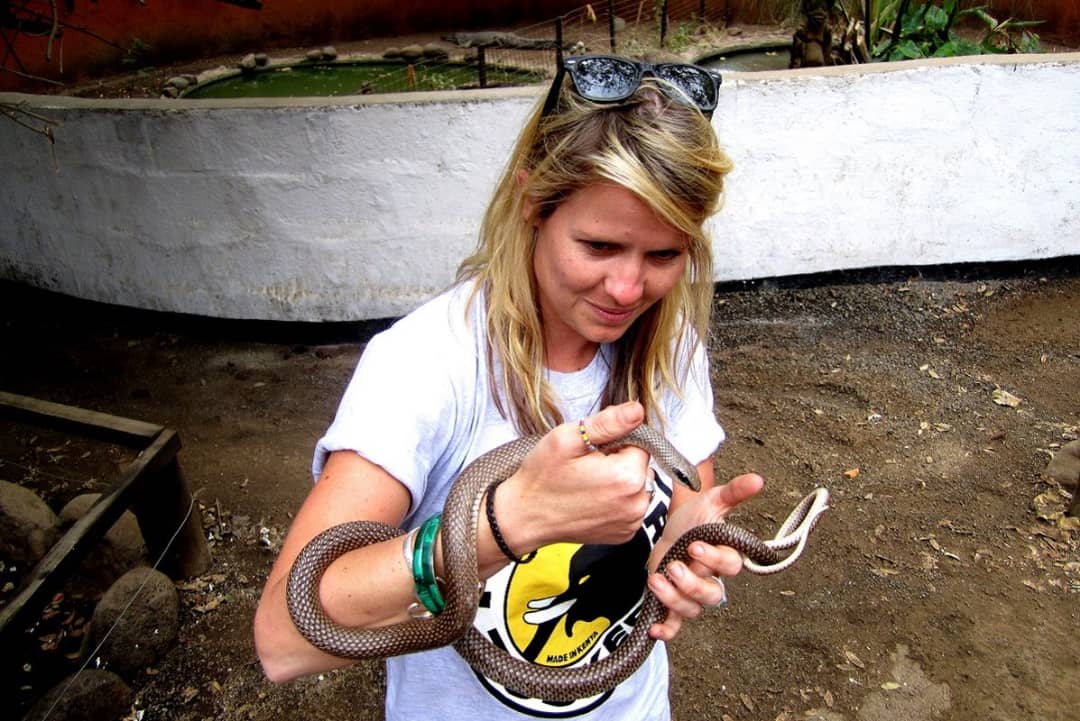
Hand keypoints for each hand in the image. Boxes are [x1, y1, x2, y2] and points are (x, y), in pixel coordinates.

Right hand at [497, 402, 655, 551]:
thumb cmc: (542, 478)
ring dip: (620, 480)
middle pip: (641, 465)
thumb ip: (607, 423)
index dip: (615, 442)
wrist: (524, 518)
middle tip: (586, 467)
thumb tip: (636, 410)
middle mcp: (636, 503)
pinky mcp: (625, 534)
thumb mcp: (567, 439)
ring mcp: (631, 522)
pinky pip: (630, 505)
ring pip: (637, 485)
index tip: (591, 451)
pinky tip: (592, 500)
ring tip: (588, 484)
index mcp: (627, 477)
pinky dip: (617, 500)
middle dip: (619, 461)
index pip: (640, 443)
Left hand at [645, 473, 763, 640]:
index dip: (713, 559)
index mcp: (724, 556)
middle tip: (673, 567)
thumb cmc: (694, 519)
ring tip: (656, 580)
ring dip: (674, 598)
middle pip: (712, 594)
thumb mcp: (711, 502)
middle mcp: (712, 579)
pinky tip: (654, 628)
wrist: (669, 529)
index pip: (729, 565)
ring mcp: (692, 594)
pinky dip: (667, 630)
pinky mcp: (673, 602)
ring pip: (692, 608)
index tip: (694, 546)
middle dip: (691, 584)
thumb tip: (758, 479)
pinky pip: (675, 624)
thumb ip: (734, 493)